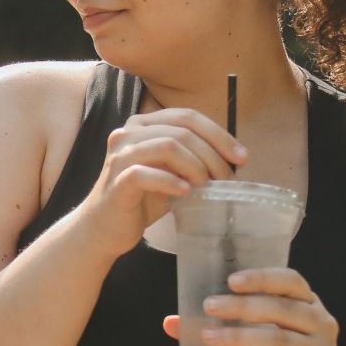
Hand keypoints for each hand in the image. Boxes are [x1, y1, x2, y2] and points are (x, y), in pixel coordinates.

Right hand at [73, 108, 245, 255]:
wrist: (104, 229)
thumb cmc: (141, 200)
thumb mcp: (171, 172)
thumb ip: (193, 159)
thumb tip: (232, 159)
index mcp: (142, 125)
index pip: (187, 116)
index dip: (218, 134)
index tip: (241, 157)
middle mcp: (127, 133)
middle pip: (181, 131)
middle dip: (213, 154)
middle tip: (227, 179)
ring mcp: (119, 156)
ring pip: (167, 146)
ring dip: (196, 166)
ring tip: (207, 187)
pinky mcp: (116, 180)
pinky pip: (146, 173)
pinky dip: (171, 182)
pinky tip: (185, 193)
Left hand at [161, 267, 345, 345]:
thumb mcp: (267, 338)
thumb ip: (228, 326)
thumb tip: (172, 322)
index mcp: (310, 305)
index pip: (291, 281)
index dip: (263, 278)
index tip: (232, 280)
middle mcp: (321, 324)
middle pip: (281, 309)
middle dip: (242, 306)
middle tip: (209, 307)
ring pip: (278, 341)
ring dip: (240, 337)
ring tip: (209, 336)